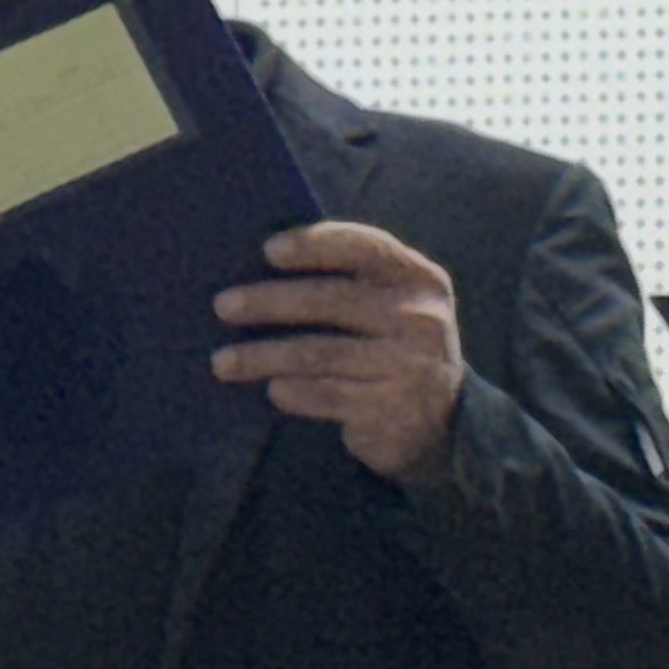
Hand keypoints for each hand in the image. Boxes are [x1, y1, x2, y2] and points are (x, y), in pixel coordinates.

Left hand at [210, 220, 468, 477]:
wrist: (445, 423)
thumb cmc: (397, 349)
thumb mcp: (396, 306)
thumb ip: (356, 282)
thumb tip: (263, 268)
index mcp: (421, 279)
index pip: (366, 247)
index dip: (315, 245)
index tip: (269, 251)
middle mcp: (420, 318)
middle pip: (331, 299)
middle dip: (269, 301)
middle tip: (223, 305)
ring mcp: (409, 366)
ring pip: (318, 353)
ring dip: (262, 356)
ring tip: (223, 361)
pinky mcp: (391, 409)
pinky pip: (325, 394)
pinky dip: (291, 392)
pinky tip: (272, 390)